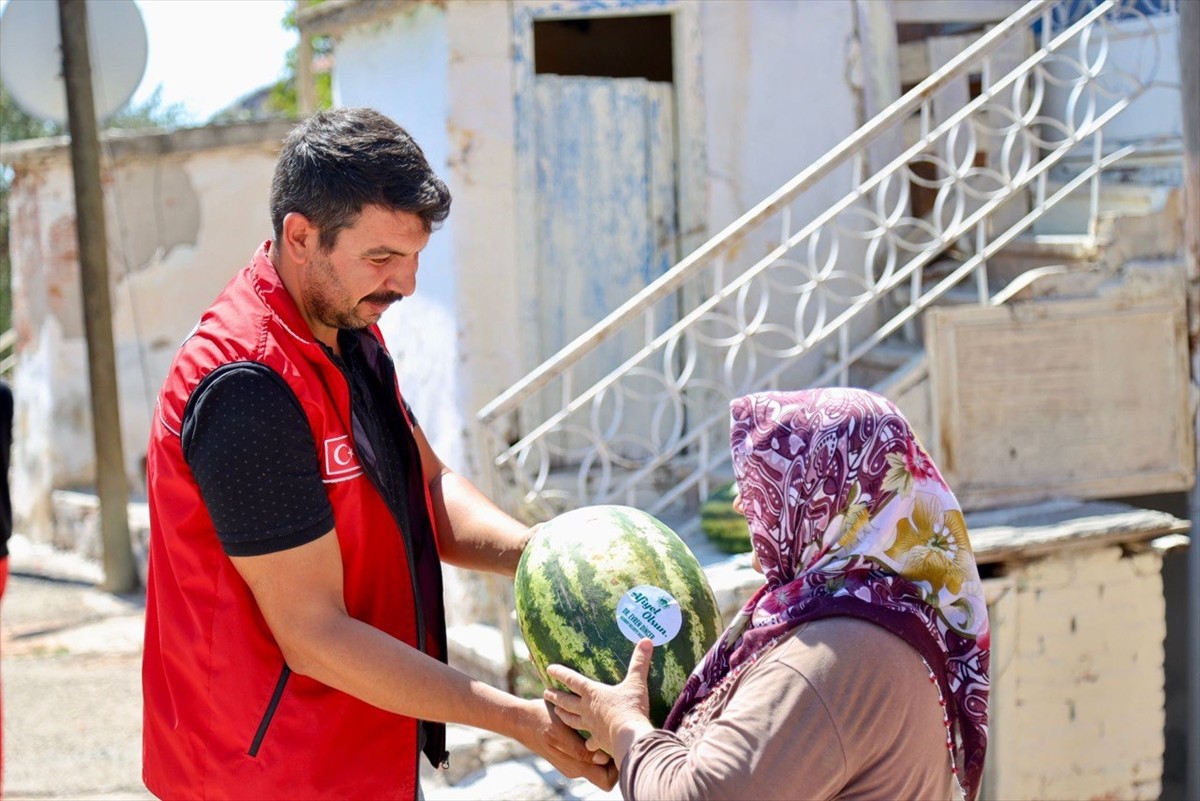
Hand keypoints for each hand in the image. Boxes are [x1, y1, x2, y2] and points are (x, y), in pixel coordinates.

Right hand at [512, 697, 616, 790]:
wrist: (522, 721)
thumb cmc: (543, 717)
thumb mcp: (561, 729)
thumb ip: (580, 748)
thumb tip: (603, 759)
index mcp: (573, 762)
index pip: (606, 778)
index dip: (618, 766)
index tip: (622, 749)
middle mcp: (574, 770)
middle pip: (606, 780)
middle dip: (615, 768)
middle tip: (620, 746)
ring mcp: (571, 768)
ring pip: (600, 774)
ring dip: (608, 762)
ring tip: (612, 741)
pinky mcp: (569, 764)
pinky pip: (590, 767)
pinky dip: (598, 759)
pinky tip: (600, 740)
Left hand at [545, 638, 656, 762]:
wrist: (629, 737)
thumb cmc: (630, 707)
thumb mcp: (636, 682)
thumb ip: (640, 662)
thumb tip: (647, 641)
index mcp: (593, 693)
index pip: (573, 680)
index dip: (560, 673)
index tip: (549, 669)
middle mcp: (587, 709)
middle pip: (567, 701)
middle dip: (555, 696)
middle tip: (546, 693)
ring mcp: (591, 726)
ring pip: (572, 720)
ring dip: (563, 715)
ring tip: (556, 712)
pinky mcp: (599, 741)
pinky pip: (590, 742)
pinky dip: (587, 743)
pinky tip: (587, 745)